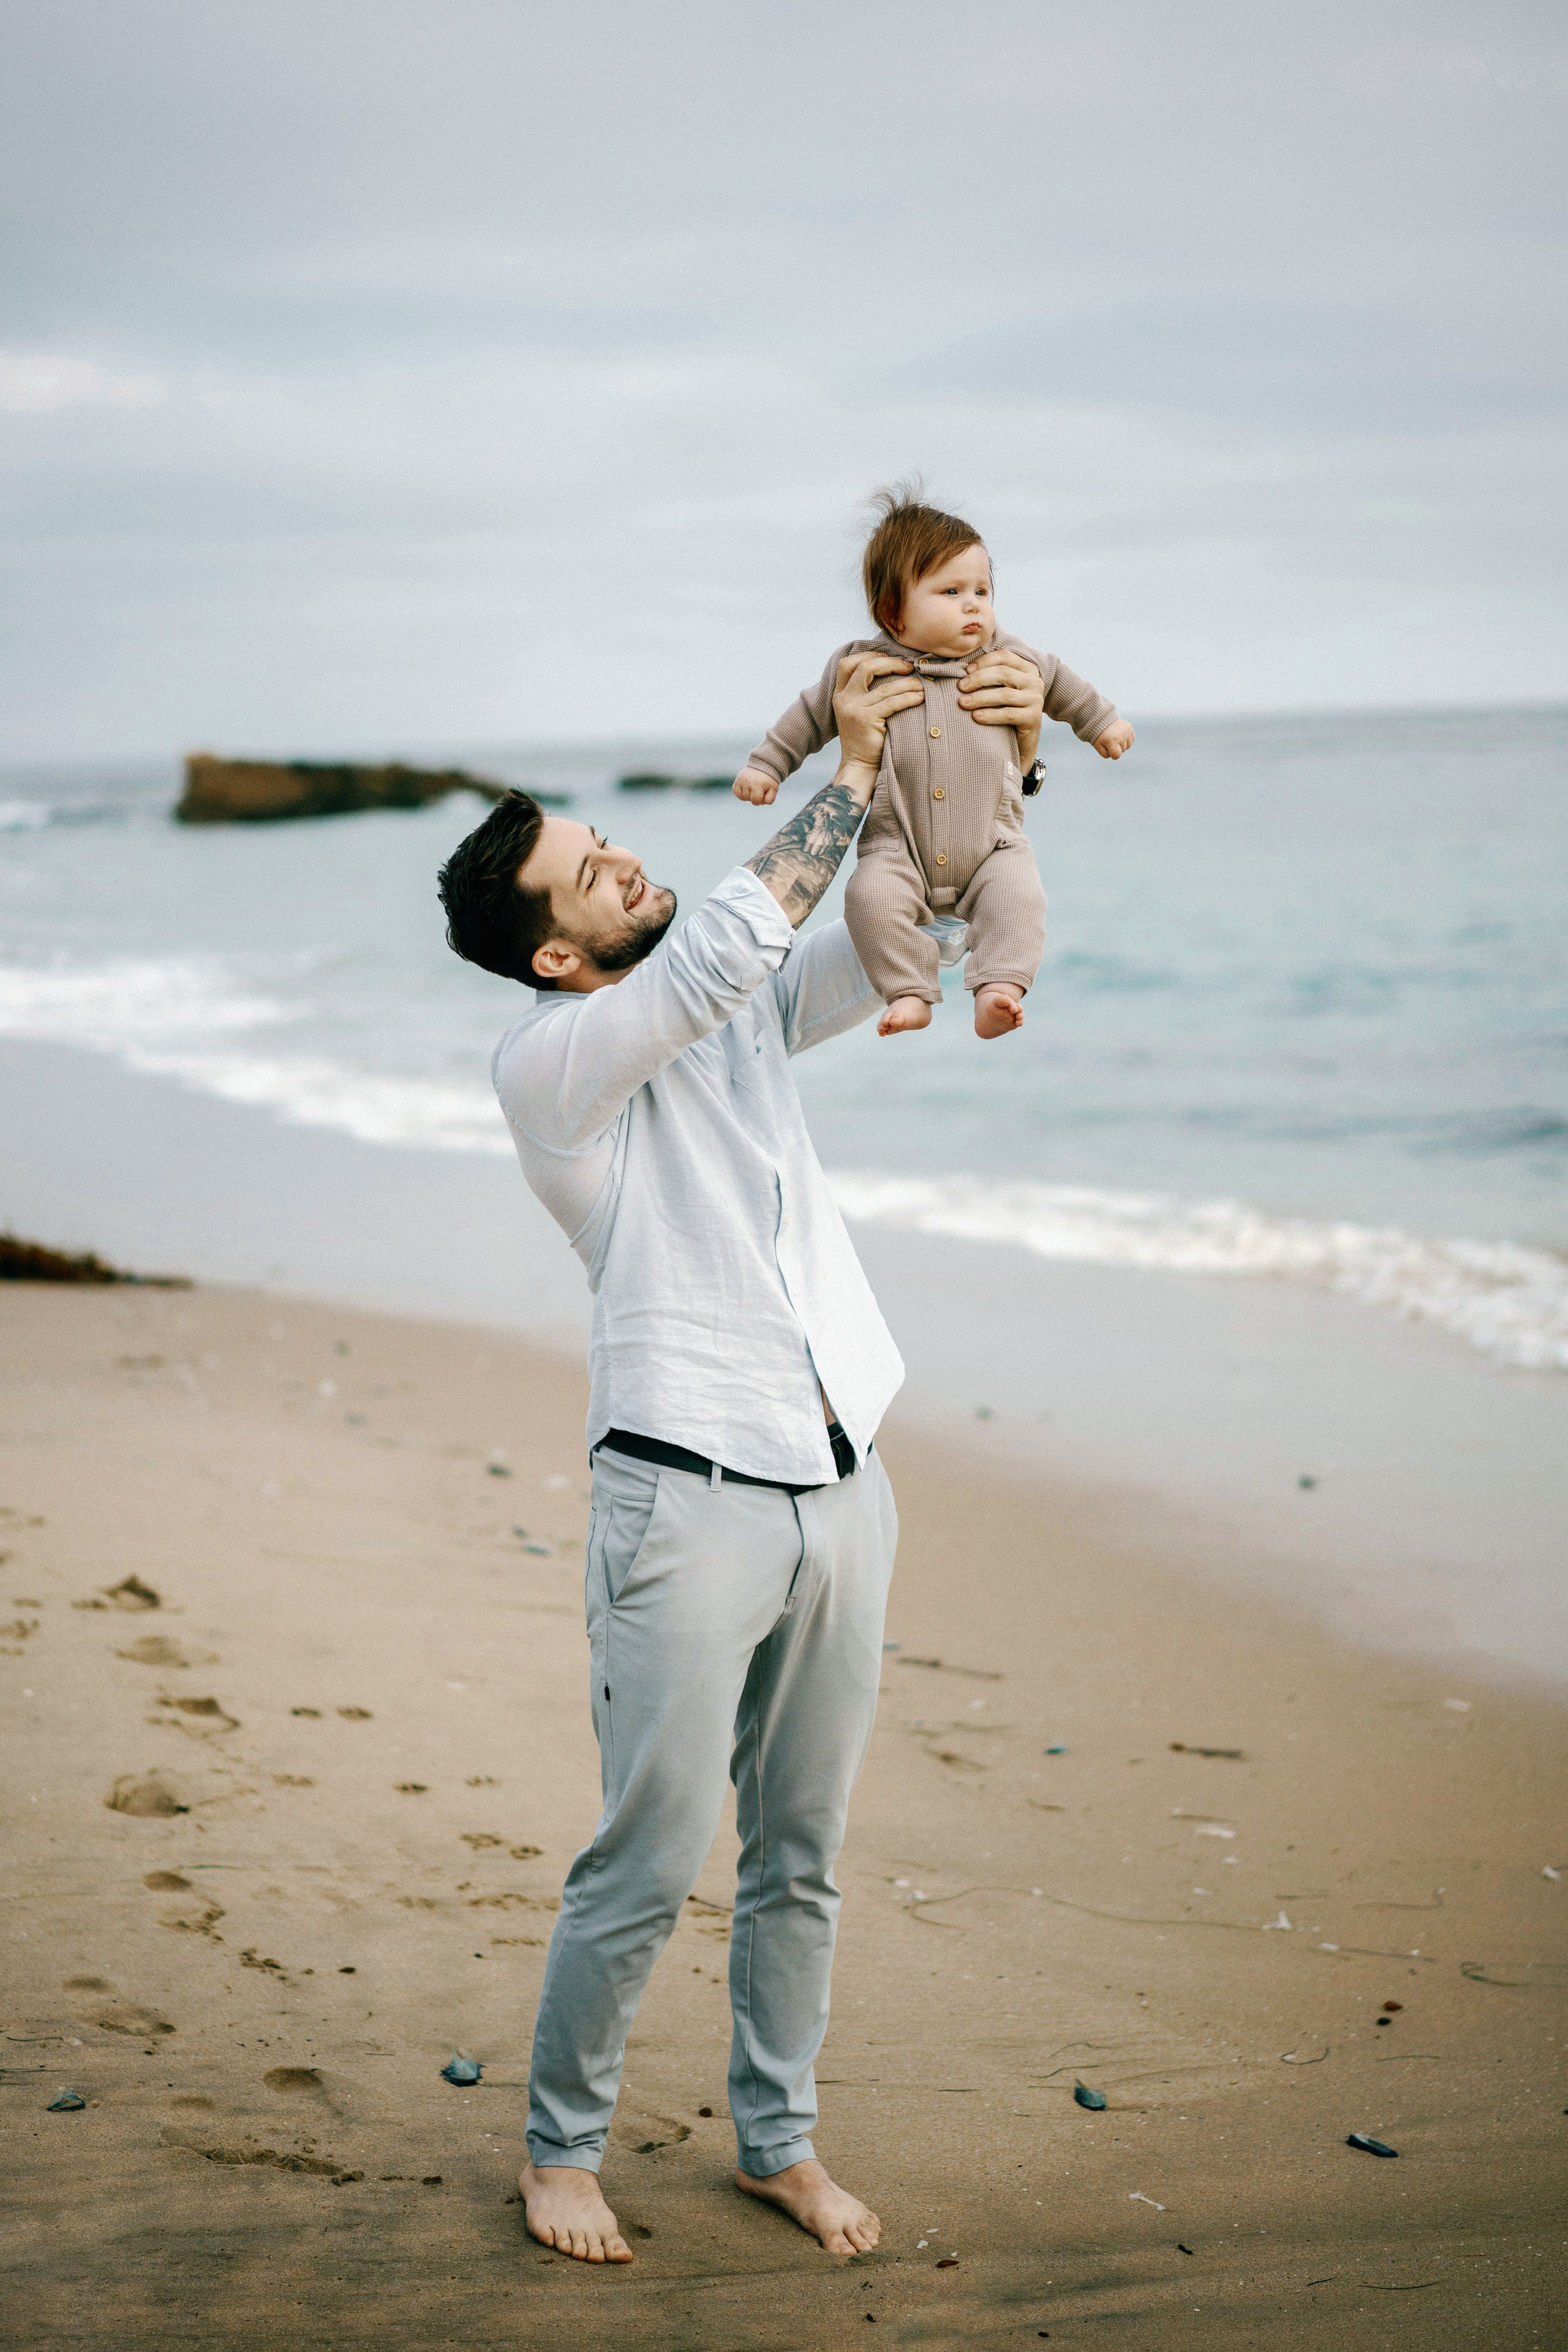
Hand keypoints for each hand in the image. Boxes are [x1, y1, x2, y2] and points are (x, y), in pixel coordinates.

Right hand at [733, 768, 778, 804]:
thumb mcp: (774, 789)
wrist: (764, 765)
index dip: (760, 801)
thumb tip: (760, 803)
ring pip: (740, 796)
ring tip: (753, 789)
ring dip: (747, 796)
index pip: (755, 801)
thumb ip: (769, 800)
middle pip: (748, 799)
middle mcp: (747, 782)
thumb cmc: (769, 780)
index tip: (763, 793)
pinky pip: (735, 791)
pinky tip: (746, 788)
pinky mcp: (737, 778)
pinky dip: (740, 792)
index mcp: (757, 785)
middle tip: (759, 789)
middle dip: (754, 797)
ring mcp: (741, 780)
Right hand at [831, 651, 923, 770]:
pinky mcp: (865, 719)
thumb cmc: (866, 738)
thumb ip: (866, 692)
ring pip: (885, 687)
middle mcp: (844, 699)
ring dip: (908, 683)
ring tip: (922, 684)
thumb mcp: (858, 711)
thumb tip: (892, 668)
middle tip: (910, 667)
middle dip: (891, 663)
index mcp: (840, 694)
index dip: (869, 655)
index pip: (848, 664)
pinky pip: (892, 703)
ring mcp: (853, 709)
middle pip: (866, 667)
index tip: (888, 658)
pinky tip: (920, 697)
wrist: (859, 766)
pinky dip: (909, 697)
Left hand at [957, 649, 1044, 769]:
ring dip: (980, 697)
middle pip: (1003, 673)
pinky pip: (1008, 714)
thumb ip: (991, 676)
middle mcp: (1034, 681)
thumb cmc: (1006, 711)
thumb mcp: (1002, 689)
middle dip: (979, 679)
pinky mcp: (1034, 718)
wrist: (1022, 741)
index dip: (984, 661)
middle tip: (960, 687)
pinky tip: (976, 717)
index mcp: (1027, 669)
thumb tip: (965, 669)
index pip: (1005, 656)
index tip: (966, 671)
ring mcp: (1036, 699)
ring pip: (1004, 694)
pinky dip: (990, 715)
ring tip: (963, 703)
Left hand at [1093, 719, 1135, 759]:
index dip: (1112, 754)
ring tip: (1115, 737)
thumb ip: (1105, 754)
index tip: (1108, 748)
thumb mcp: (1098, 746)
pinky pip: (1132, 739)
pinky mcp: (1130, 727)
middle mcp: (1121, 736)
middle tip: (1110, 740)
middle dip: (1116, 748)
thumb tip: (1115, 756)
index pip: (1116, 756)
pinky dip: (1126, 739)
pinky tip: (1120, 735)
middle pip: (1122, 751)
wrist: (1102, 719)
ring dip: (1122, 744)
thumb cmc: (1099, 734)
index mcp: (1112, 741)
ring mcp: (1127, 731)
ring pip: (1128, 746)